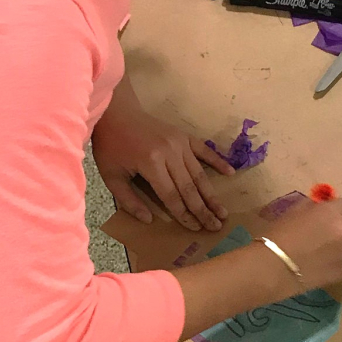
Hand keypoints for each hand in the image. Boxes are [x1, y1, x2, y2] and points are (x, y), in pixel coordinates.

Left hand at [93, 106, 232, 231]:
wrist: (116, 112)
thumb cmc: (111, 146)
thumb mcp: (111, 175)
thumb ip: (128, 199)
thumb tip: (148, 220)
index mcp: (151, 163)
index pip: (171, 195)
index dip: (183, 214)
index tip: (195, 228)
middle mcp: (170, 154)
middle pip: (189, 188)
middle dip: (203, 210)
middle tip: (216, 226)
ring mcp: (180, 144)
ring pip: (199, 174)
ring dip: (212, 195)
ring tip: (223, 211)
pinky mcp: (185, 137)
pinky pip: (205, 151)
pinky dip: (218, 162)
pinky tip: (231, 173)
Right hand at [264, 198, 341, 291]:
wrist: (273, 268)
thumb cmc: (278, 236)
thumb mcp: (294, 211)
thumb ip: (313, 206)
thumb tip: (321, 206)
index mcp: (333, 213)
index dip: (338, 208)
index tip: (331, 213)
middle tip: (332, 229)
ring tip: (329, 247)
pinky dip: (341, 258)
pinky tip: (326, 262)